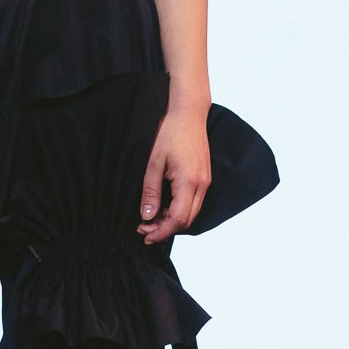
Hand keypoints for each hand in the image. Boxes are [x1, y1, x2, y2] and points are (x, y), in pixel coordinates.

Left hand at [138, 105, 210, 243]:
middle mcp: (202, 185)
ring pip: (191, 213)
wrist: (189, 114)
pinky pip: (193, 203)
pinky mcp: (204, 178)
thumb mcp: (153, 163)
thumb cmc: (170, 133)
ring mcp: (206, 182)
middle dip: (165, 229)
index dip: (161, 231)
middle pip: (187, 221)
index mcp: (189, 182)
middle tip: (143, 228)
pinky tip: (162, 207)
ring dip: (171, 221)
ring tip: (150, 218)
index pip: (178, 219)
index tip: (144, 234)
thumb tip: (147, 217)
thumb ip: (150, 192)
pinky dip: (178, 210)